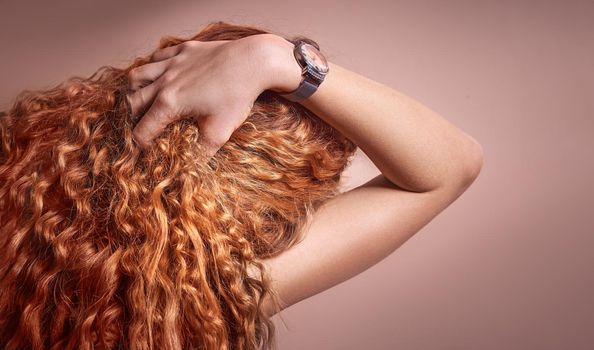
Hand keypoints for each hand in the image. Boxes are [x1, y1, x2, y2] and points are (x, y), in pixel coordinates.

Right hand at [126, 34, 280, 156]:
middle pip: (132, 102)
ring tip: (143, 102)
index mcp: (169, 104)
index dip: (141, 145)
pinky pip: (157, 57)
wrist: (254, 62)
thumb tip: (190, 171)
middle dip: (132, 119)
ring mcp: (172, 63)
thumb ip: (201, 153)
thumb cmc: (237, 97)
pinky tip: (161, 76)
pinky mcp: (183, 50)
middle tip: (143, 129)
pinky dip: (152, 67)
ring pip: (137, 75)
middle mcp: (164, 82)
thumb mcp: (220, 132)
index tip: (148, 151)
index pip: (141, 129)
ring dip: (135, 91)